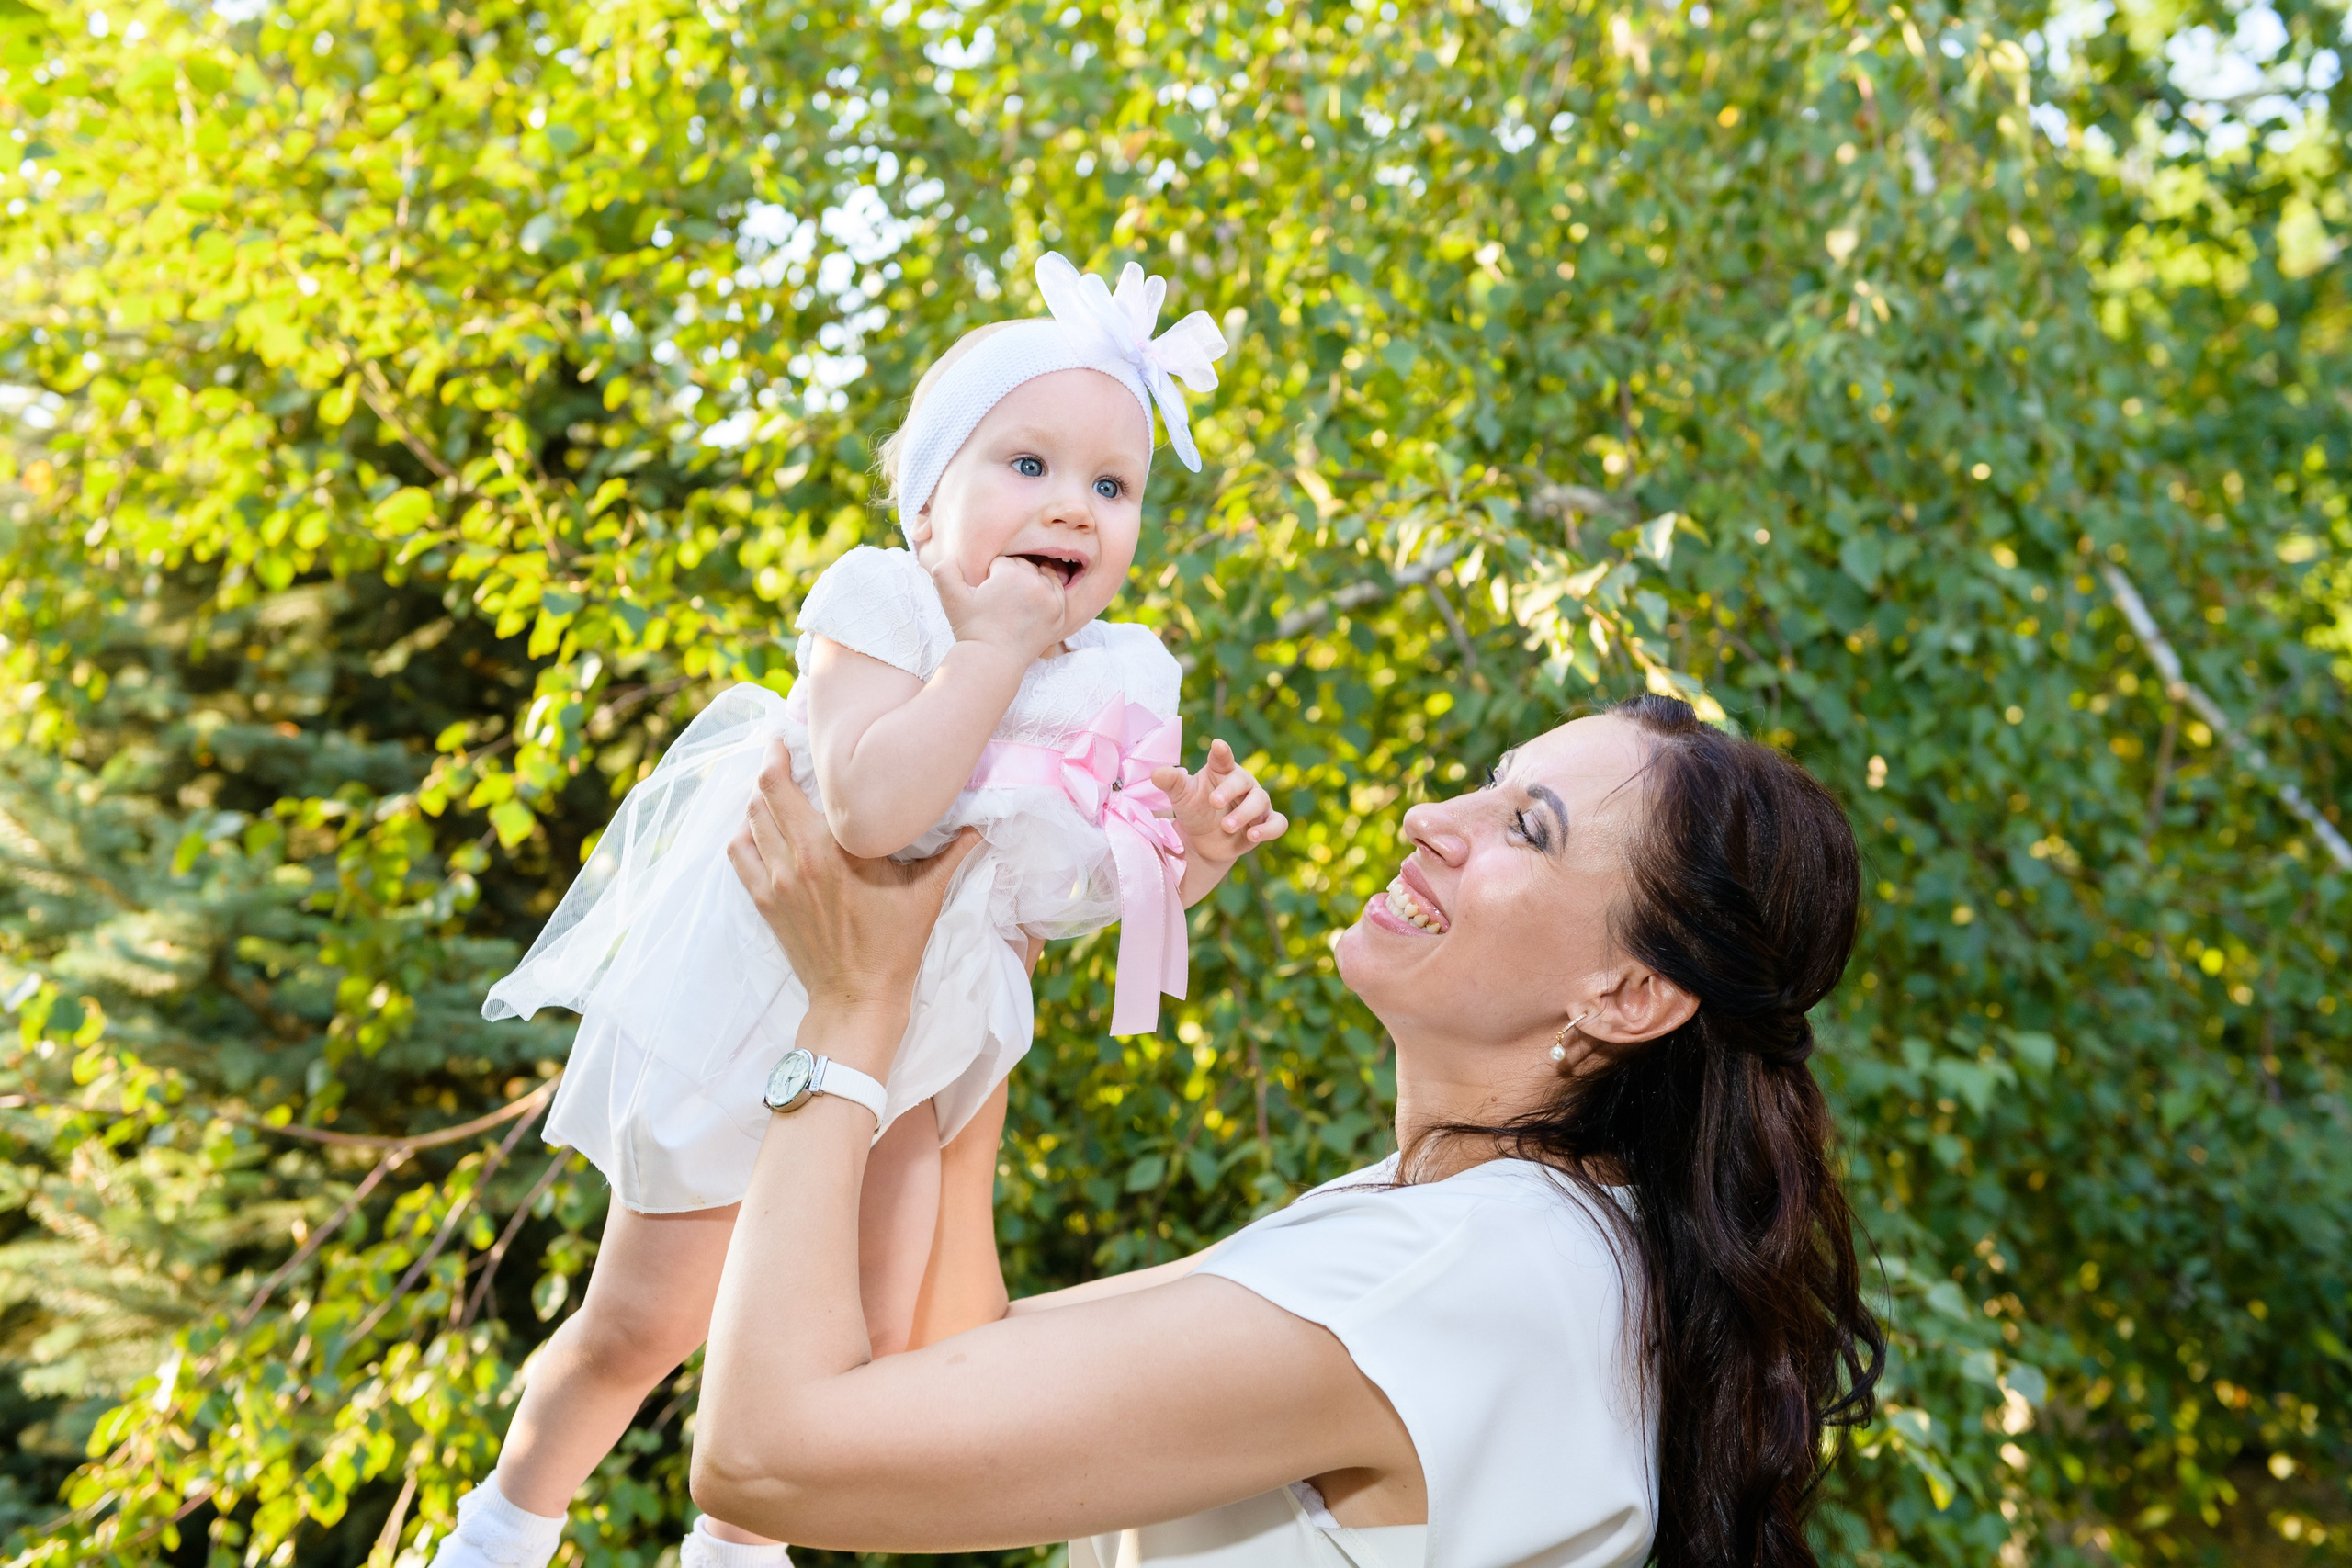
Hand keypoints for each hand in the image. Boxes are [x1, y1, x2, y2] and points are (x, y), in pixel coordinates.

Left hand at [728, 742, 983, 1063]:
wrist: (857, 997)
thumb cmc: (894, 945)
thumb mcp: (927, 895)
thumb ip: (953, 853)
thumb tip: (982, 826)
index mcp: (833, 846)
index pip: (790, 783)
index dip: (786, 753)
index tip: (793, 737)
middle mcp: (796, 857)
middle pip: (763, 792)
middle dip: (768, 765)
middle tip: (781, 749)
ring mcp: (774, 881)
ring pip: (749, 819)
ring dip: (757, 797)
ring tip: (774, 785)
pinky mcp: (764, 902)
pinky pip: (739, 853)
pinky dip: (744, 833)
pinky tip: (758, 828)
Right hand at [929, 551, 1067, 662]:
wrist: (992, 661)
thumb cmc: (971, 629)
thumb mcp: (951, 598)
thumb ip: (944, 571)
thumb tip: (952, 556)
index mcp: (1011, 573)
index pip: (1003, 561)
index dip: (991, 576)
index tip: (987, 593)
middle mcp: (1035, 582)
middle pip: (1023, 566)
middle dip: (1011, 577)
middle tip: (1000, 599)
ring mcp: (1051, 599)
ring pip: (1041, 575)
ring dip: (1030, 582)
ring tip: (1015, 600)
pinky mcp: (1059, 613)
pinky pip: (1057, 590)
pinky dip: (1047, 591)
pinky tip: (1034, 599)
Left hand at [1151, 739, 1287, 867]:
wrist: (1202, 843)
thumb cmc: (1194, 811)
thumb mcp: (1181, 797)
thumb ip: (1171, 783)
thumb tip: (1156, 773)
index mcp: (1221, 771)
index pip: (1223, 757)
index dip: (1222, 752)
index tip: (1217, 745)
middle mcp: (1242, 784)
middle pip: (1243, 780)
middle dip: (1229, 791)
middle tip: (1213, 802)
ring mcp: (1256, 803)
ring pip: (1261, 801)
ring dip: (1244, 814)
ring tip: (1226, 826)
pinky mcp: (1264, 823)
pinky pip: (1278, 823)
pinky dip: (1269, 829)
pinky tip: (1253, 836)